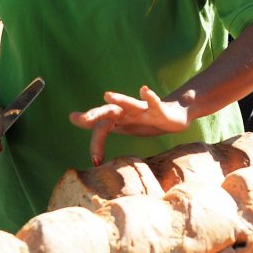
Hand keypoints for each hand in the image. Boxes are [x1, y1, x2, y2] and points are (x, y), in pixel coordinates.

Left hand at [72, 85, 190, 166]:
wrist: (172, 115)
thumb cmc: (144, 121)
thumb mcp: (122, 128)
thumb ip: (101, 130)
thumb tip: (80, 139)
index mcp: (117, 119)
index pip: (101, 129)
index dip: (97, 145)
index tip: (96, 162)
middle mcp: (127, 112)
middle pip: (108, 112)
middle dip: (94, 115)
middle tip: (81, 120)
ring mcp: (142, 110)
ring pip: (129, 104)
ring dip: (119, 100)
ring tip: (107, 95)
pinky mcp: (158, 110)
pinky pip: (153, 103)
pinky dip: (149, 96)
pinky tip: (143, 90)